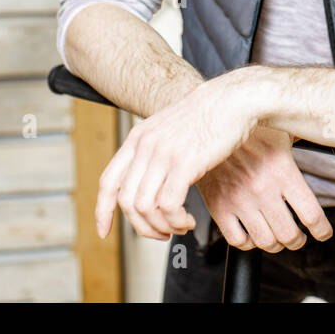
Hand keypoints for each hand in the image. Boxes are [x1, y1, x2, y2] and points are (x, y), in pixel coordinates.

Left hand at [95, 73, 258, 240]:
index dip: (102, 210)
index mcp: (138, 138)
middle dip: (142, 227)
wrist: (232, 99)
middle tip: (162, 233)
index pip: (109, 181)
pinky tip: (188, 220)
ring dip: (162, 226)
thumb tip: (148, 185)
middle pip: (127, 201)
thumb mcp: (169, 130)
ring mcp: (163, 154)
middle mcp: (145, 146)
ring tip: (180, 226)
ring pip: (145, 207)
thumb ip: (154, 152)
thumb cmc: (208, 116)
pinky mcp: (184, 163)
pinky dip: (176, 220)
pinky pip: (168, 205)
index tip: (104, 231)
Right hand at [197, 125, 332, 251]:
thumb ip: (304, 138)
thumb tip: (329, 132)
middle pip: (289, 235)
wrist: (208, 123)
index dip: (322, 230)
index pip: (311, 215)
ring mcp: (239, 200)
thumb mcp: (282, 129)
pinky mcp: (218, 206)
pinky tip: (252, 234)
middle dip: (298, 241)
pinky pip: (237, 240)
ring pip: (265, 241)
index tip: (323, 233)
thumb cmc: (247, 125)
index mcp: (282, 171)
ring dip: (275, 245)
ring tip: (278, 238)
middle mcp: (262, 189)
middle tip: (299, 238)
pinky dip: (248, 243)